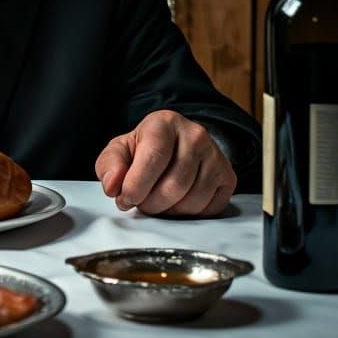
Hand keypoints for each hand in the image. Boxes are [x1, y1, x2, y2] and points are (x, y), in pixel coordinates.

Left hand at [94, 109, 235, 217]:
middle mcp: (195, 135)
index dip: (137, 185)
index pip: (154, 157)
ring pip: (192, 200)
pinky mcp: (228, 177)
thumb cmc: (144, 149)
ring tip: (156, 201)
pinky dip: (188, 214)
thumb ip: (110, 166)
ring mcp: (215, 156)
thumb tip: (113, 186)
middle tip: (139, 203)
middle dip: (150, 203)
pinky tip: (176, 202)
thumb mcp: (120, 150)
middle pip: (174, 185)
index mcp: (164, 123)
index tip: (125, 199)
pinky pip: (209, 209)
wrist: (175, 146)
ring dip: (168, 211)